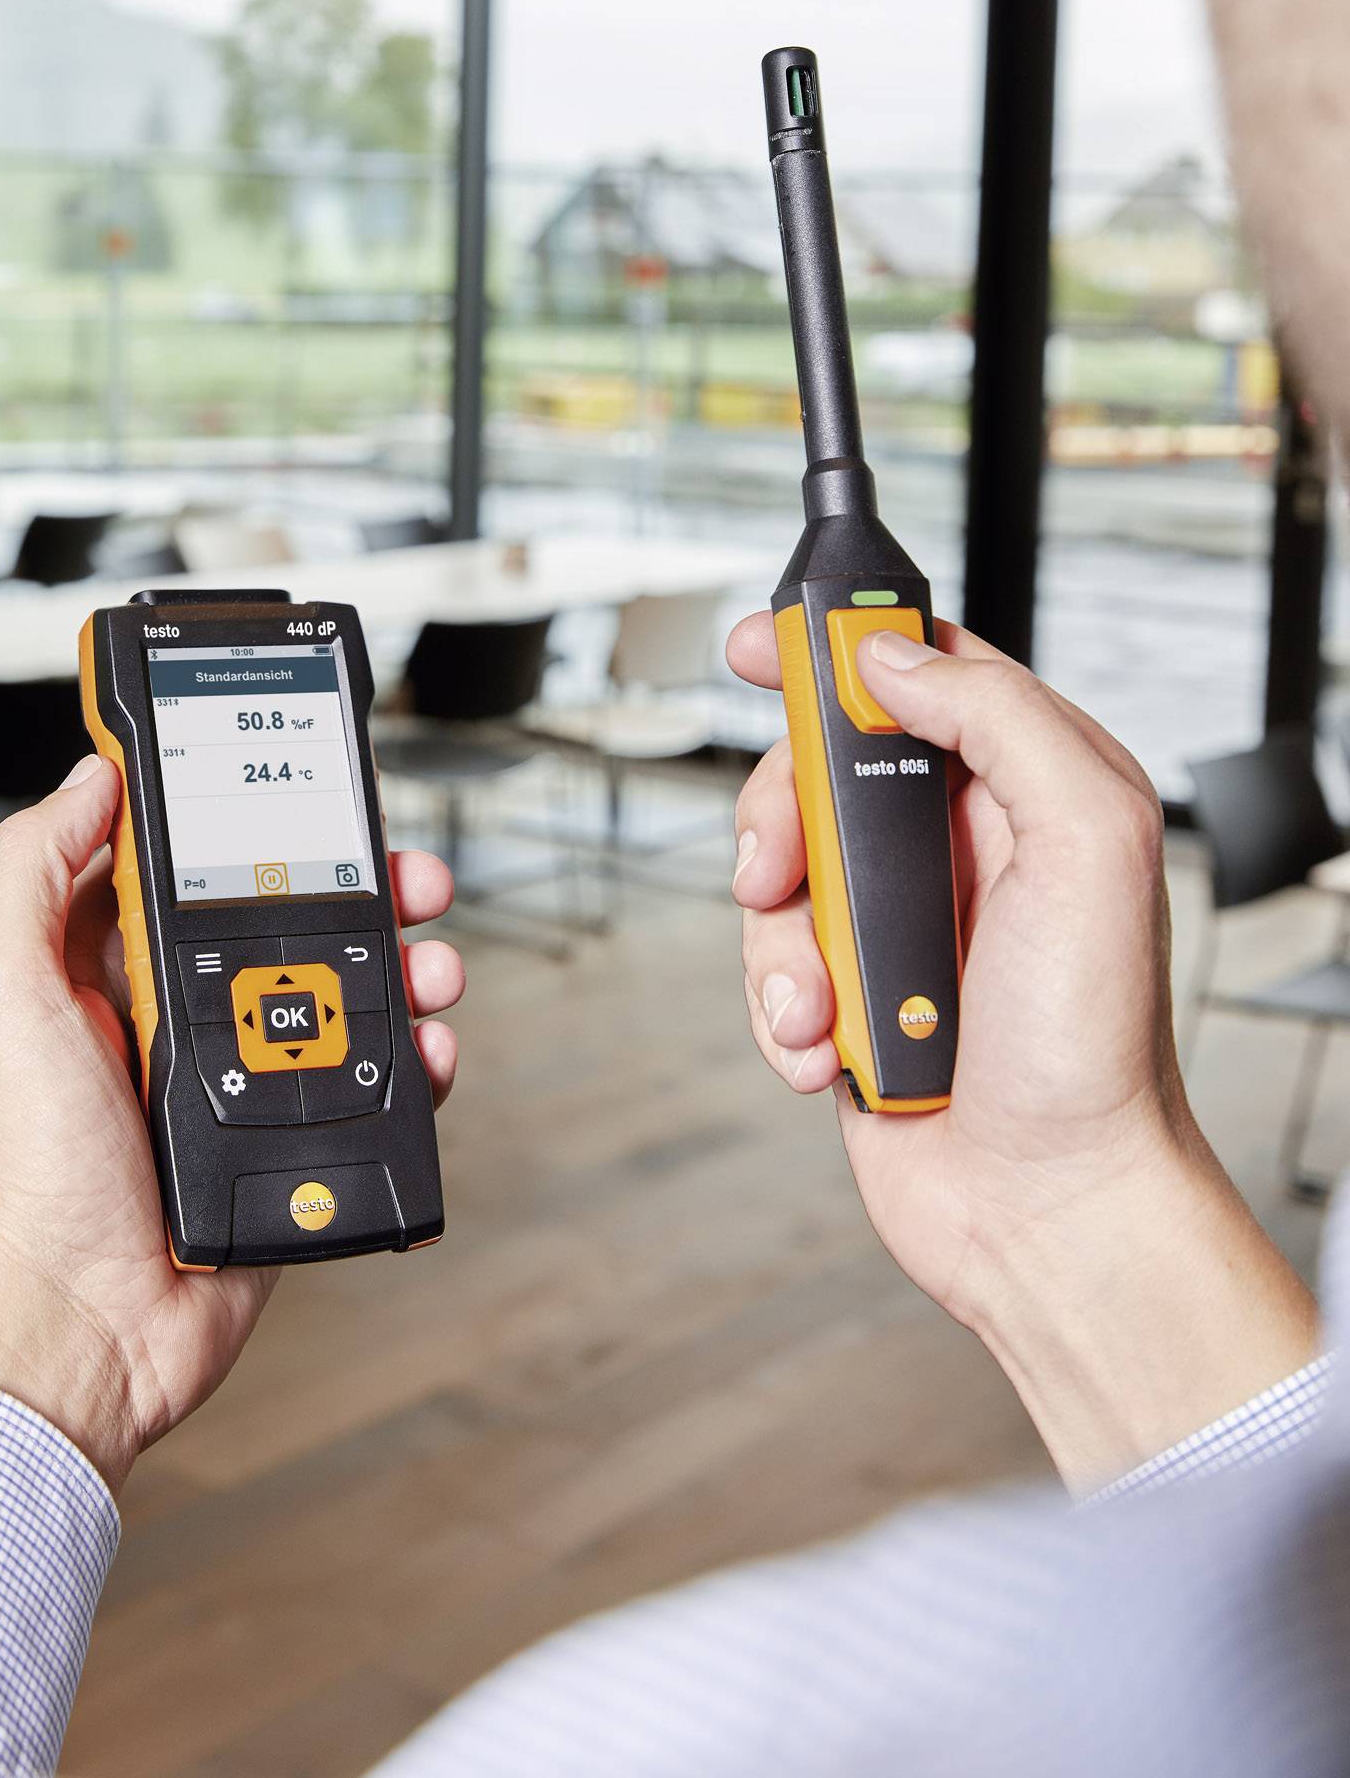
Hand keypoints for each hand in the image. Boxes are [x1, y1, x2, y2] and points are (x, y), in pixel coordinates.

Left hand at [0, 756, 463, 1492]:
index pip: (195, 865)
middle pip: (293, 922)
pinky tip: (429, 1047)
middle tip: (408, 875)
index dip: (259, 825)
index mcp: (107, 968)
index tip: (313, 793)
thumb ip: (29, 869)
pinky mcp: (292, 1145)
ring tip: (432, 964)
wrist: (78, 1323)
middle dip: (362, 888)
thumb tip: (91, 776)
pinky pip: (373, 1087)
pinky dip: (417, 1060)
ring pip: (348, 997)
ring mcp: (242, 1081)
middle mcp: (179, 1015)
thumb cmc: (23, 1169)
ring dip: (406, 967)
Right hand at [729, 614, 1317, 1483]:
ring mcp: (897, 925)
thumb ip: (1000, 720)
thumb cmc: (1094, 1048)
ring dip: (782, 943)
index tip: (760, 644)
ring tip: (825, 1001)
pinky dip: (778, 1009)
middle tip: (779, 866)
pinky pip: (767, 966)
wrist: (1049, 1211)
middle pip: (817, 768)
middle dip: (779, 816)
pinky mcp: (850, 998)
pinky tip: (825, 1048)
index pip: (920, 673)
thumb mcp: (1088, 844)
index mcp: (1025, 788)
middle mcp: (959, 847)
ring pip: (779, 873)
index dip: (834, 648)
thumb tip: (891, 662)